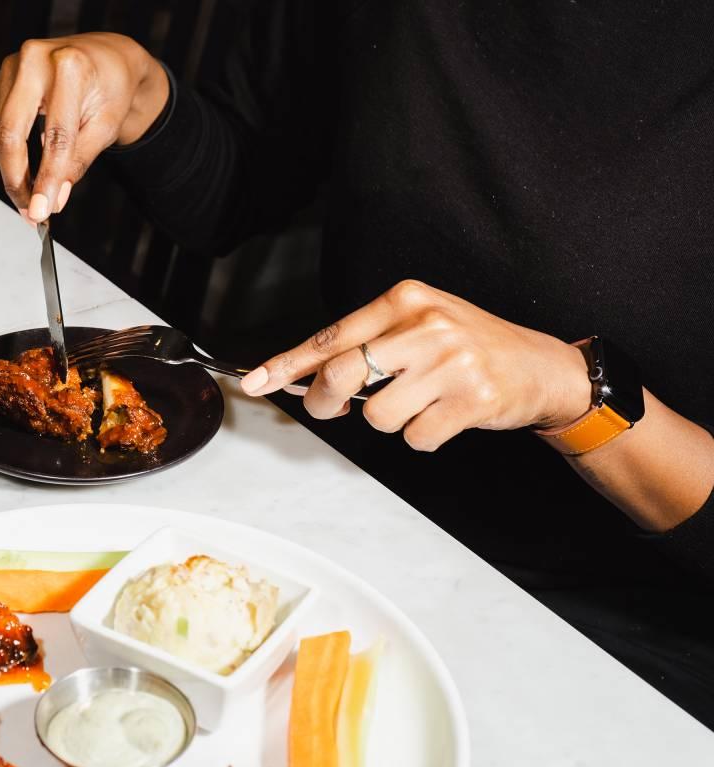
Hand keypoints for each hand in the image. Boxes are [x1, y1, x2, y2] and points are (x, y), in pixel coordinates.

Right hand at [0, 33, 168, 221]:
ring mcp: (11, 67)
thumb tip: (53, 199)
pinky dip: (9, 151)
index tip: (41, 211)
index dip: (46, 179)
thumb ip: (78, 162)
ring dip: (12, 170)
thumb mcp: (106, 126)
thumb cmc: (110, 87)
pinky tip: (28, 161)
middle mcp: (34, 60)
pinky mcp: (0, 78)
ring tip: (35, 190)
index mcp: (69, 67)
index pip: (55, 136)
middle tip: (28, 211)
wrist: (105, 58)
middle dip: (17, 181)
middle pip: (11, 134)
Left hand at [240, 280, 593, 450]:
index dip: (289, 363)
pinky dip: (422, 437)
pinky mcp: (472, 399)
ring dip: (390, 421)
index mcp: (406, 299)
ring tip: (421, 403)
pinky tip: (445, 417)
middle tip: (333, 409)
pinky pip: (415, 437)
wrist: (540, 367)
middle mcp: (427, 324)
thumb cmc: (468, 347)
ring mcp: (452, 362)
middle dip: (326, 401)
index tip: (256, 381)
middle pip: (343, 374)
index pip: (332, 335)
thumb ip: (368, 343)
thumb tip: (305, 376)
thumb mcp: (419, 325)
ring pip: (377, 414)